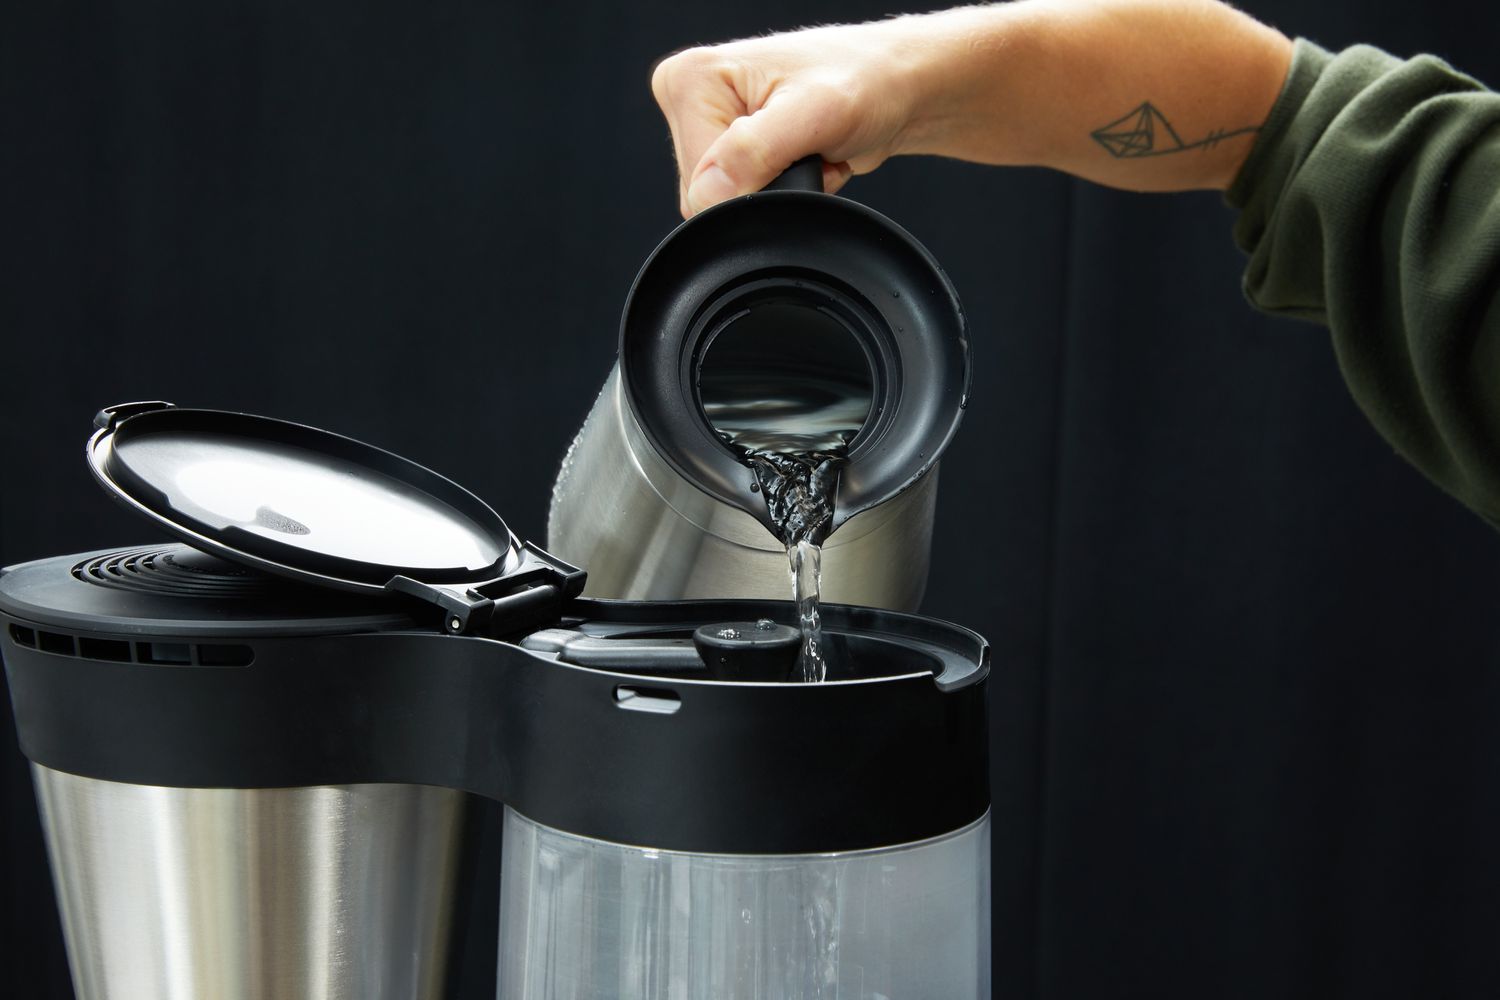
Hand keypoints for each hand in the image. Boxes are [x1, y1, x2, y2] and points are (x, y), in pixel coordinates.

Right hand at [650, 20, 928, 216]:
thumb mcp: (813, 113)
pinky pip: (744, 199)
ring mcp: (710, 124)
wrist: (896, 86)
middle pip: (706, 193)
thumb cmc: (866, 81)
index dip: (750, 183)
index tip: (792, 148)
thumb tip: (709, 192)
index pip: (697, 179)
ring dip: (778, 189)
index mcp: (690, 78)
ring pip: (727, 200)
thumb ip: (756, 151)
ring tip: (807, 152)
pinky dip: (784, 191)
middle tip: (804, 149)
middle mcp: (690, 98)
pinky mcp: (731, 146)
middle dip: (766, 185)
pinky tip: (804, 158)